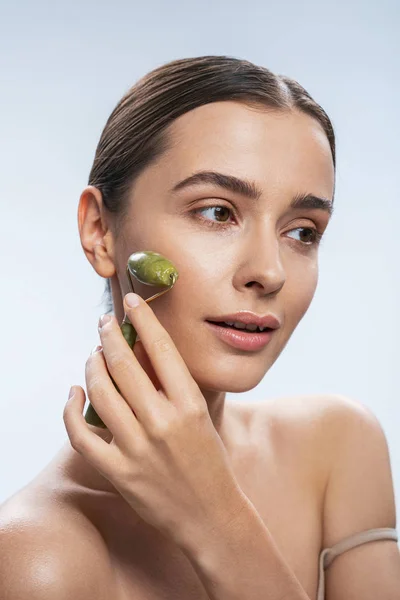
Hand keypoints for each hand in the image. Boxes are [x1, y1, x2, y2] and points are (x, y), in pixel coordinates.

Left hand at [63, 293, 245, 547]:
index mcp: (190, 405)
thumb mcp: (202, 416)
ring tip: (93, 355)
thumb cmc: (209, 461)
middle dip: (109, 335)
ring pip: (100, 393)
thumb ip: (175, 386)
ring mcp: (138, 449)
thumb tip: (143, 352)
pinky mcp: (119, 472)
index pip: (162, 348)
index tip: (131, 301)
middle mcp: (163, 423)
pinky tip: (74, 393)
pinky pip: (82, 435)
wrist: (211, 515)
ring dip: (91, 366)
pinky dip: (71, 410)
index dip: (143, 319)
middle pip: (123, 364)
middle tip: (104, 322)